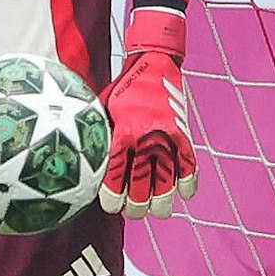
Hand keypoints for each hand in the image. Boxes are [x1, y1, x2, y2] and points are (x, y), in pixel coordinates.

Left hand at [100, 8, 198, 219]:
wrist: (154, 63)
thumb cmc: (122, 88)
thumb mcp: (102, 110)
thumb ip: (100, 137)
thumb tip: (85, 162)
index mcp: (123, 131)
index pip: (116, 173)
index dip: (113, 195)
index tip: (112, 208)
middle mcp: (146, 137)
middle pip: (143, 183)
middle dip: (138, 203)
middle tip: (133, 212)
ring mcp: (168, 136)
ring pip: (167, 179)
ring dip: (162, 199)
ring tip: (158, 211)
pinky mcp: (184, 133)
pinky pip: (189, 163)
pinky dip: (189, 180)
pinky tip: (186, 194)